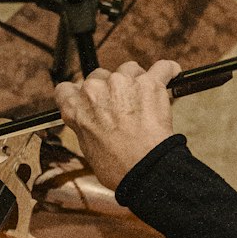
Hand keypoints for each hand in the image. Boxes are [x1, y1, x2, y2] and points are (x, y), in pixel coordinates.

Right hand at [54, 60, 179, 191]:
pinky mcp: (149, 83)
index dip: (78, 94)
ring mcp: (122, 82)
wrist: (145, 170)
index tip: (88, 101)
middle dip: (109, 90)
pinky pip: (162, 67)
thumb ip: (86, 125)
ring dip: (134, 82)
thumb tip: (91, 120)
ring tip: (143, 102)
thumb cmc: (118, 166)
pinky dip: (167, 71)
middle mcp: (95, 89)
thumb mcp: (87, 148)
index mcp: (75, 107)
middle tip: (121, 109)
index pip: (66, 89)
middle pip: (99, 76)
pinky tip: (170, 76)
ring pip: (127, 70)